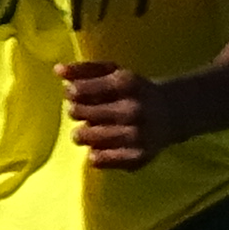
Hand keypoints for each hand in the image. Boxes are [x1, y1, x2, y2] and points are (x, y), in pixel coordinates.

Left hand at [53, 60, 183, 169]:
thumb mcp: (114, 71)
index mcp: (126, 83)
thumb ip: (85, 69)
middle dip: (75, 112)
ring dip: (81, 134)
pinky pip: (100, 160)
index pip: (80, 90)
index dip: (71, 93)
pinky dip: (94, 154)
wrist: (171, 113)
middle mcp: (132, 109)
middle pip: (80, 113)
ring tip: (87, 130)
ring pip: (88, 137)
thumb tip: (57, 70)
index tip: (73, 94)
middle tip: (80, 112)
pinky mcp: (138, 157)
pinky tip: (99, 147)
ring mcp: (136, 135)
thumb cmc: (134, 90)